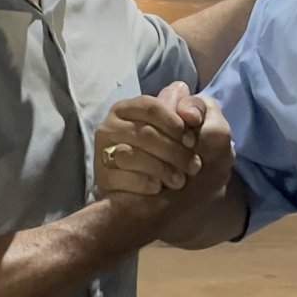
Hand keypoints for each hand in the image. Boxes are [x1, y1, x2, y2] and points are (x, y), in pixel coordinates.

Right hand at [96, 81, 204, 198]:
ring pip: (130, 155)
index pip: (151, 107)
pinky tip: (158, 187)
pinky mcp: (102, 177)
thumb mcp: (188, 123)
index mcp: (129, 107)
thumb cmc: (174, 148)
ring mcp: (103, 152)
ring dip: (160, 169)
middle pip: (144, 133)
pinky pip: (120, 178)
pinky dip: (142, 183)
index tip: (192, 141)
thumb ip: (195, 107)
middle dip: (174, 151)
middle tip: (194, 167)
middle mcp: (110, 126)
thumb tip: (191, 115)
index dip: (175, 124)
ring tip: (179, 180)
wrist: (155, 189)